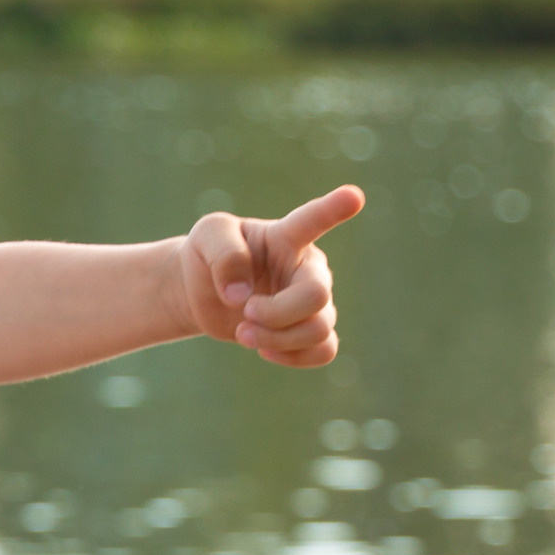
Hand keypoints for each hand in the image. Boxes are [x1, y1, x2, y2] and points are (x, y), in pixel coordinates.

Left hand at [180, 185, 364, 368]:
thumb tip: (241, 297)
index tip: (354, 196)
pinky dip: (294, 358)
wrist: (201, 289)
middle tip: (245, 312)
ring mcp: (313, 300)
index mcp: (286, 236)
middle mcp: (308, 267)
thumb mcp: (206, 238)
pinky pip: (324, 351)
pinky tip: (265, 350)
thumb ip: (224, 255)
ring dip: (277, 339)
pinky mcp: (307, 330)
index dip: (334, 209)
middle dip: (276, 314)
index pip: (313, 220)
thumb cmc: (208, 255)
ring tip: (243, 332)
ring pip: (320, 329)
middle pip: (316, 296)